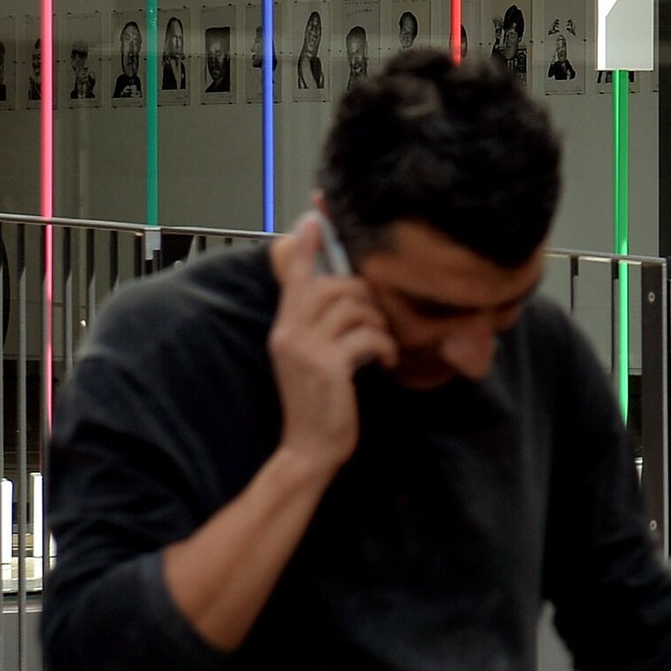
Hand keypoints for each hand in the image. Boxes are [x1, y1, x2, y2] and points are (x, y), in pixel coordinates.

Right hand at [267, 216, 396, 476]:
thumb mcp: (313, 357)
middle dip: (365, 296)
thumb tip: (349, 295)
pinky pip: (367, 335)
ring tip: (382, 344)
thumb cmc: (320, 402)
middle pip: (334, 285)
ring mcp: (306, 348)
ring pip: (353, 306)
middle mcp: (289, 332)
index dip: (305, 247)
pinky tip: (385, 363)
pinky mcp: (328, 366)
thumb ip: (321, 326)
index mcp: (285, 327)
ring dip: (378, 322)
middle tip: (379, 320)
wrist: (309, 450)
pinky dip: (385, 346)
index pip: (293, 276)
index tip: (312, 219)